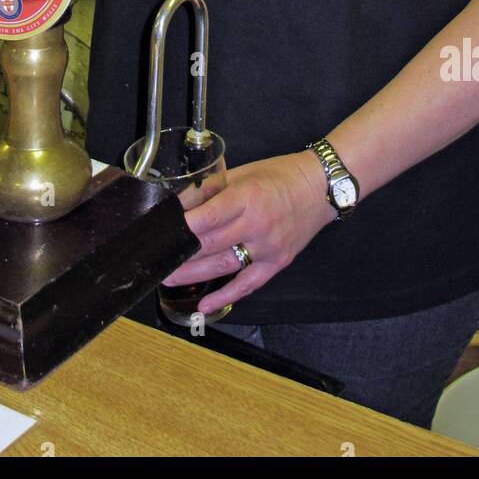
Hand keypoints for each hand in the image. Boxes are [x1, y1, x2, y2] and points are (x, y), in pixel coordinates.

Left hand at [162, 152, 335, 314]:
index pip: (208, 217)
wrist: (321, 187)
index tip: (161, 232)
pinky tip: (205, 305)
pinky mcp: (277, 263)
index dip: (182, 227)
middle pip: (210, 243)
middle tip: (156, 259)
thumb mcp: (242, 173)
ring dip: (193, 274)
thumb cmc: (280, 176)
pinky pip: (247, 284)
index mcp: (247, 197)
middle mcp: (257, 224)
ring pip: (223, 265)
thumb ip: (210, 190)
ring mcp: (268, 247)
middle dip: (180, 252)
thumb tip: (180, 204)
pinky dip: (225, 296)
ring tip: (168, 278)